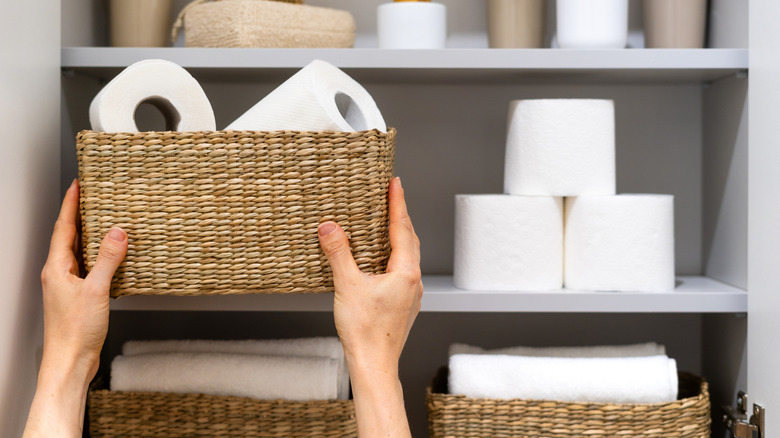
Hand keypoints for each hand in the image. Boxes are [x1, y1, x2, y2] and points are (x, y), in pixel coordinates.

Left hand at [40, 179, 127, 379]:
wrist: (70, 362)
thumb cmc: (75, 332)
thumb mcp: (96, 290)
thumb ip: (108, 259)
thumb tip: (117, 233)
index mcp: (57, 268)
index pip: (64, 227)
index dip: (71, 204)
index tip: (78, 186)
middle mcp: (58, 274)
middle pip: (69, 237)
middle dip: (80, 216)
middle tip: (92, 197)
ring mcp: (67, 286)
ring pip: (78, 253)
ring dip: (90, 236)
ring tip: (104, 221)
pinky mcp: (78, 298)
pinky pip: (88, 268)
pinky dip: (99, 257)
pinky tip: (111, 259)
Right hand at [318, 176, 420, 437]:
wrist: (374, 365)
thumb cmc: (364, 332)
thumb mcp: (347, 286)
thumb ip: (338, 253)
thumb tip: (329, 227)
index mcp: (405, 272)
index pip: (402, 228)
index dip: (398, 203)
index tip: (395, 183)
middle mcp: (413, 281)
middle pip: (409, 239)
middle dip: (400, 216)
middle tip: (392, 196)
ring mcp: (411, 294)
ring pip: (408, 256)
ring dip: (399, 236)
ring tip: (387, 222)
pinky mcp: (404, 305)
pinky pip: (402, 270)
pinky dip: (394, 255)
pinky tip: (381, 259)